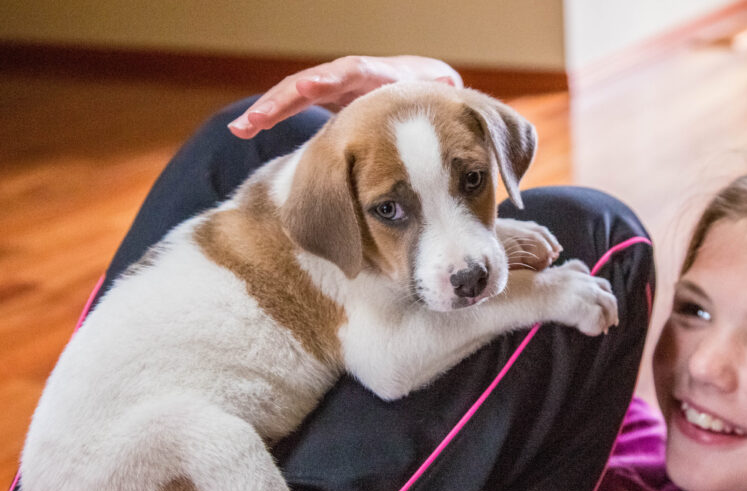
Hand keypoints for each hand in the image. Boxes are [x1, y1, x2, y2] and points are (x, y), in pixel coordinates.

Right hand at [228, 55, 462, 138]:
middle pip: (319, 81)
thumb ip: (456, 114)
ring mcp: (339, 90)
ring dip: (271, 107)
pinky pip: (293, 106)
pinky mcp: (328, 103)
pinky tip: (241, 132)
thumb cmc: (439, 112)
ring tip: (243, 127)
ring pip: (299, 92)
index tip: (313, 88)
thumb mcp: (449, 110)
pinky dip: (270, 115)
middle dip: (291, 96)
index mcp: (387, 80)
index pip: (357, 74)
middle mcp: (359, 81)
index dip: (335, 81)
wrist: (430, 99)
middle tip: (262, 114)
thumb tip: (478, 129)